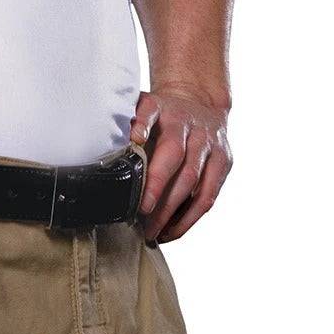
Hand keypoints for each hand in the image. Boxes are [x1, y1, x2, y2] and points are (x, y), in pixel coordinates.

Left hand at [130, 87, 232, 241]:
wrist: (199, 100)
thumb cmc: (162, 110)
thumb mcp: (142, 105)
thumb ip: (130, 121)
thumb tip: (110, 141)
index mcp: (169, 113)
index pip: (164, 141)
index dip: (155, 170)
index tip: (141, 195)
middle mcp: (193, 130)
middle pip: (182, 169)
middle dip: (162, 198)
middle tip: (142, 221)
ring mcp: (211, 146)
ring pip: (197, 186)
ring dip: (176, 214)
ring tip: (155, 233)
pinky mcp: (223, 162)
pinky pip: (209, 195)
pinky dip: (191, 217)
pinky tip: (172, 230)